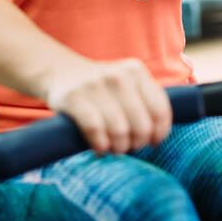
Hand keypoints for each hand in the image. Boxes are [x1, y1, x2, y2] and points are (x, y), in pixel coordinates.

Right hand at [45, 57, 171, 153]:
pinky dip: (100, 145)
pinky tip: (99, 148)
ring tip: (114, 149)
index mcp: (136, 71)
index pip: (160, 110)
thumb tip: (159, 136)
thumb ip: (145, 101)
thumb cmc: (102, 88)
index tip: (153, 142)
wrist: (61, 72)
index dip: (160, 133)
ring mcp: (95, 85)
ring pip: (120, 131)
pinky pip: (95, 130)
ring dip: (118, 148)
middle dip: (137, 143)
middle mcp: (118, 76)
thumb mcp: (127, 84)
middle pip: (142, 126)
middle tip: (129, 146)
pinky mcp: (74, 97)